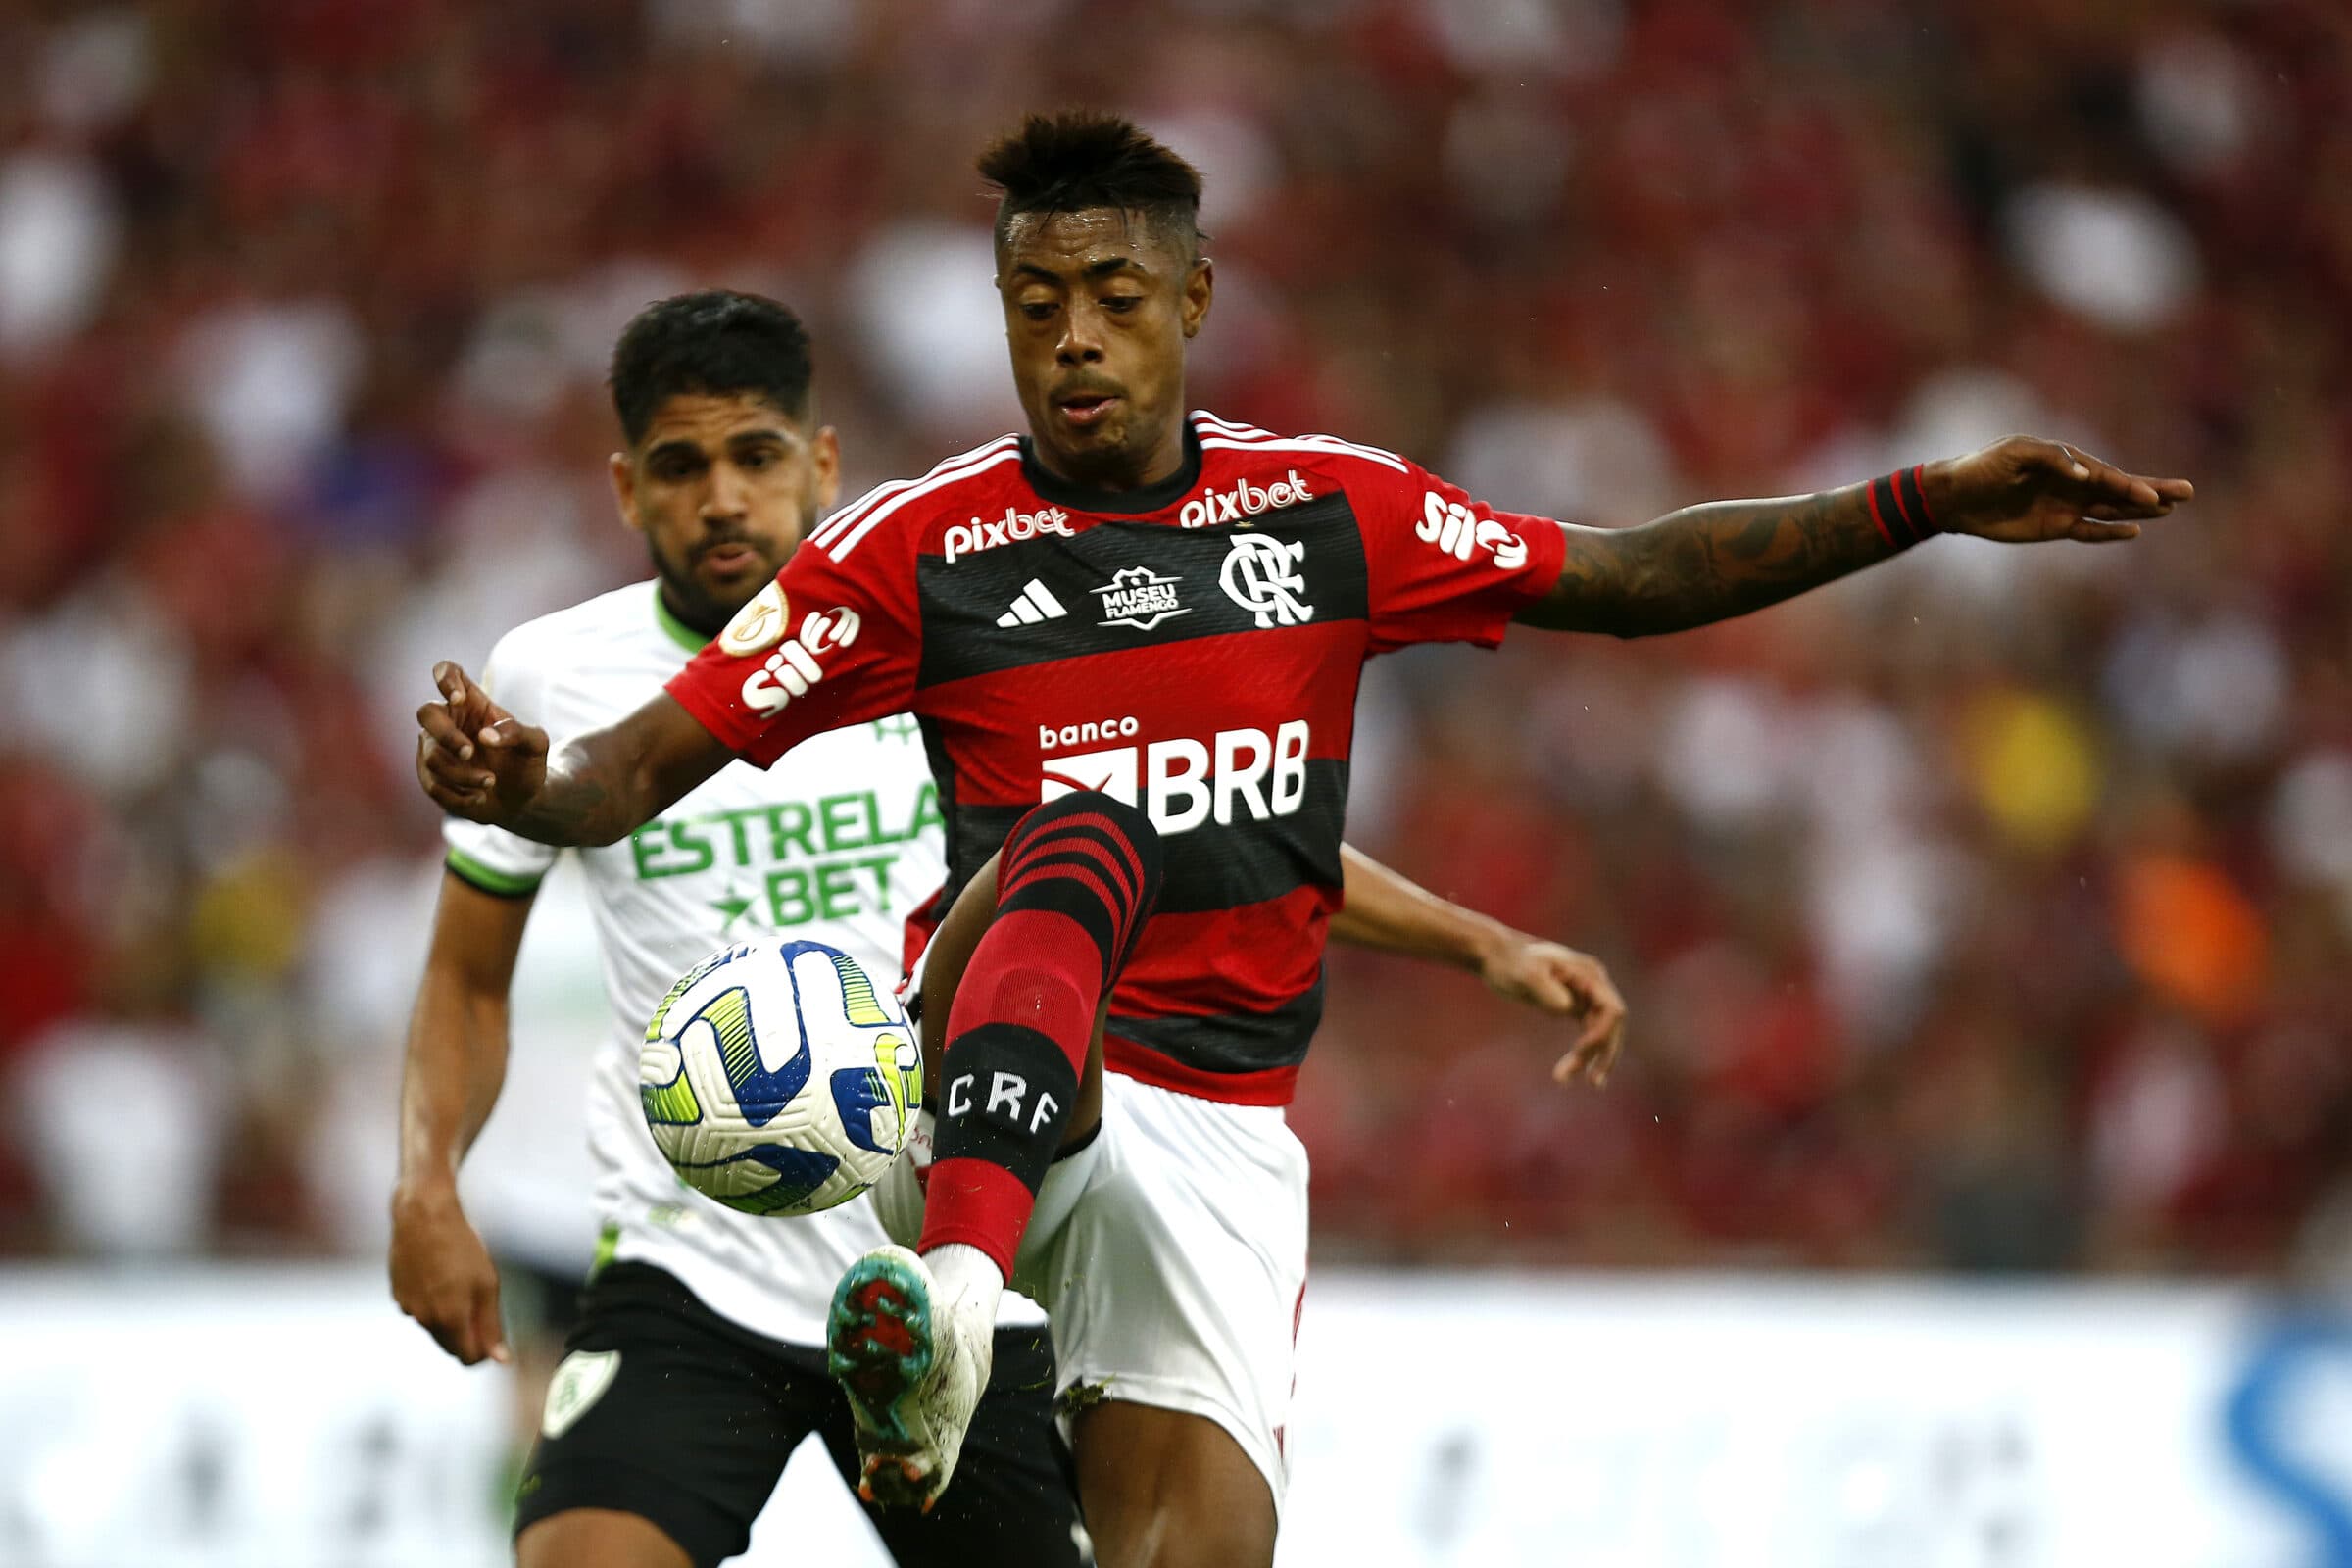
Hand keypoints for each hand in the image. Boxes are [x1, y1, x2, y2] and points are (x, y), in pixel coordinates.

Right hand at [388, 1179, 509, 1365]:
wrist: (423, 1217)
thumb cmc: (461, 1246)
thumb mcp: (487, 1284)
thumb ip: (492, 1326)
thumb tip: (501, 1360)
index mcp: (449, 1319)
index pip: (469, 1358)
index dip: (485, 1351)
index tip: (493, 1335)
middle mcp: (425, 1320)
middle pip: (451, 1346)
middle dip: (467, 1335)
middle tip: (480, 1305)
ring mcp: (408, 1308)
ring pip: (434, 1327)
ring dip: (449, 1317)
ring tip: (459, 1282)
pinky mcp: (397, 1294)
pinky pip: (419, 1309)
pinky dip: (431, 1302)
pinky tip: (439, 1276)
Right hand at [416, 661, 548, 824]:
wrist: (522, 800)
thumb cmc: (526, 763)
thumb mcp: (535, 745)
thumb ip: (517, 733)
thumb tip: (485, 736)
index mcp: (472, 703)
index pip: (447, 672)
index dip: (445, 678)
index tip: (459, 698)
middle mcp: (449, 721)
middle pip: (426, 713)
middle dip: (446, 735)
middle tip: (469, 752)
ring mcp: (435, 749)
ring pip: (432, 757)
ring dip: (462, 774)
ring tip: (490, 782)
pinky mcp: (431, 778)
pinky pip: (434, 786)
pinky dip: (460, 795)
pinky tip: (480, 797)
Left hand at [1478, 937, 1626, 1087]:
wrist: (1496, 955)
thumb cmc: (1509, 962)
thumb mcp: (1524, 974)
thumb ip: (1545, 989)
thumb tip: (1567, 1008)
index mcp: (1588, 974)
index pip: (1612, 1010)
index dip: (1602, 1036)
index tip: (1579, 1053)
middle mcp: (1593, 984)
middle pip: (1612, 1025)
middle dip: (1603, 1054)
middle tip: (1591, 1082)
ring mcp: (1585, 995)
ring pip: (1601, 1032)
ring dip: (1592, 1058)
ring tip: (1565, 1079)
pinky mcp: (1574, 1005)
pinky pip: (1589, 1032)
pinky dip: (1584, 1052)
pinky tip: (1570, 1070)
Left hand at [1923, 437, 2192, 544]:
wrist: (1956, 496)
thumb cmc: (1983, 467)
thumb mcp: (2014, 454)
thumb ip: (2052, 459)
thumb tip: (2086, 476)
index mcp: (2067, 461)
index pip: (2106, 474)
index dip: (2131, 485)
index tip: (2155, 496)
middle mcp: (2073, 483)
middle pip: (2120, 489)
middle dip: (2153, 491)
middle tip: (2189, 493)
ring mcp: (2066, 505)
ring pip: (2111, 509)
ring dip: (2140, 510)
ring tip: (2172, 508)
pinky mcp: (2054, 527)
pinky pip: (2089, 530)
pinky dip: (2109, 532)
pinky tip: (2134, 531)